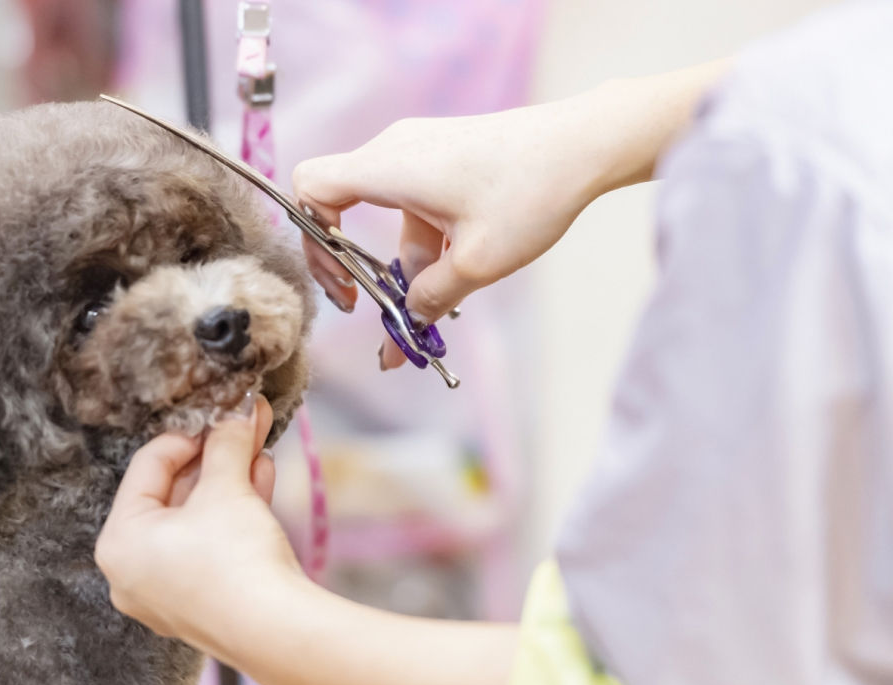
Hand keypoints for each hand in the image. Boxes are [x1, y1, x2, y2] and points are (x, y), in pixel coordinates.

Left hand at [94, 393, 303, 645]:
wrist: (278, 632)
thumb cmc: (235, 557)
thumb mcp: (227, 487)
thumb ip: (226, 443)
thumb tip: (237, 408)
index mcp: (118, 542)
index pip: (147, 467)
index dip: (188, 434)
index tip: (219, 414)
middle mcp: (132, 572)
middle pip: (172, 494)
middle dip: (214, 456)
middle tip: (243, 423)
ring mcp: (166, 594)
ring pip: (196, 521)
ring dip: (229, 479)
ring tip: (259, 444)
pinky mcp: (201, 605)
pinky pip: (209, 547)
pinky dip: (232, 514)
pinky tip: (262, 479)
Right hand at [292, 60, 730, 368]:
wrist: (586, 144)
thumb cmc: (532, 192)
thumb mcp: (476, 263)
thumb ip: (429, 299)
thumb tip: (405, 328)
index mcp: (388, 166)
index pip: (309, 188)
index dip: (311, 237)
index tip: (342, 278)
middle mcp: (394, 150)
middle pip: (340, 205)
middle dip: (351, 262)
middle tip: (366, 304)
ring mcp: (418, 150)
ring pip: (383, 212)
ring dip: (400, 259)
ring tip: (434, 303)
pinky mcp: (442, 155)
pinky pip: (412, 203)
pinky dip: (423, 240)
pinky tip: (455, 270)